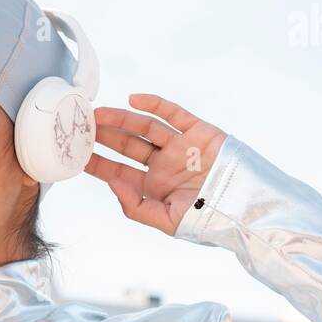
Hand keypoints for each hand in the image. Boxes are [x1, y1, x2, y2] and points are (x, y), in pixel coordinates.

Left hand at [83, 93, 228, 235]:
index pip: (119, 171)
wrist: (245, 208)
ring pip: (146, 128)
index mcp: (155, 186)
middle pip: (128, 146)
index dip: (98, 163)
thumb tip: (112, 182)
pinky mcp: (199, 131)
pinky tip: (133, 100)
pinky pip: (174, 114)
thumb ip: (135, 205)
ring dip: (122, 119)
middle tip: (83, 127)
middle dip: (105, 137)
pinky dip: (155, 105)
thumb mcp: (166, 221)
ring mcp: (181, 146)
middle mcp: (165, 164)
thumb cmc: (208, 220)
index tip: (76, 155)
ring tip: (100, 114)